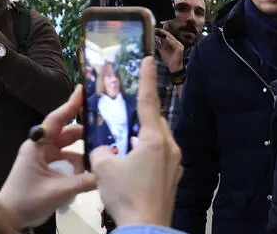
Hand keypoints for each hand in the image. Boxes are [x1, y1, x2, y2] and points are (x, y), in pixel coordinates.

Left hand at [0, 85, 96, 228]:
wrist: (10, 218)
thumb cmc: (27, 200)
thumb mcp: (57, 191)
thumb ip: (84, 182)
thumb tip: (108, 174)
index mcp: (38, 146)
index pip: (56, 120)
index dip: (70, 105)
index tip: (83, 89)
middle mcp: (43, 147)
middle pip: (70, 133)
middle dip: (88, 131)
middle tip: (109, 127)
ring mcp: (48, 157)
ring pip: (73, 147)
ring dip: (87, 150)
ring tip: (108, 151)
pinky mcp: (53, 168)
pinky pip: (72, 160)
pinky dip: (84, 163)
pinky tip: (98, 167)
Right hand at [90, 57, 182, 226]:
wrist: (146, 227)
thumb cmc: (125, 194)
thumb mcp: (103, 168)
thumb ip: (101, 151)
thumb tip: (103, 151)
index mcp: (154, 139)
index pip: (148, 101)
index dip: (146, 79)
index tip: (149, 59)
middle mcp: (170, 146)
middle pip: (154, 122)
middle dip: (140, 115)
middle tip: (127, 109)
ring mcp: (175, 163)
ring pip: (158, 140)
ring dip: (143, 136)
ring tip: (126, 141)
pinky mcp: (174, 177)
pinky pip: (161, 156)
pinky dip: (148, 153)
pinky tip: (135, 163)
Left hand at [155, 28, 183, 72]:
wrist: (174, 68)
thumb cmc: (168, 60)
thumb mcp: (161, 50)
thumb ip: (158, 44)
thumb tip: (152, 39)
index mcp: (172, 42)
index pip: (166, 34)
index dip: (160, 31)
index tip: (153, 29)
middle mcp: (177, 42)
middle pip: (168, 34)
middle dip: (161, 31)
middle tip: (154, 29)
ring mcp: (179, 45)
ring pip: (171, 37)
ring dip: (164, 34)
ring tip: (157, 32)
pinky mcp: (180, 49)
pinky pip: (173, 43)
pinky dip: (168, 40)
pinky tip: (163, 38)